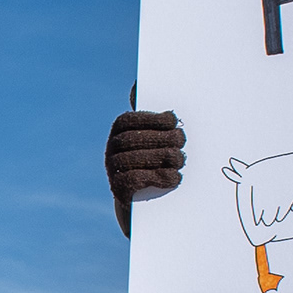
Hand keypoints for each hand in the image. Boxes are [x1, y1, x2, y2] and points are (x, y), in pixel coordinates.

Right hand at [106, 110, 184, 231]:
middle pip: (131, 139)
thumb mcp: (158, 140)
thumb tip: (137, 85)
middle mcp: (111, 151)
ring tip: (180, 161)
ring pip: (131, 159)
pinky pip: (132, 180)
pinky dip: (156, 177)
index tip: (172, 120)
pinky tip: (174, 177)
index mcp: (119, 134)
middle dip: (159, 138)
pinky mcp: (118, 192)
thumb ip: (153, 118)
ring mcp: (112, 172)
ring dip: (161, 158)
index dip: (150, 118)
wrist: (152, 207)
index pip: (128, 120)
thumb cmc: (159, 165)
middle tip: (181, 141)